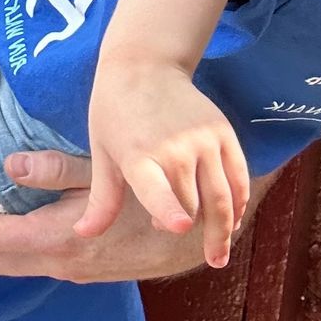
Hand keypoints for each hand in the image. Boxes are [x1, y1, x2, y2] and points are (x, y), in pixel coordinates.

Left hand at [0, 151, 206, 283]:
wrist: (198, 232)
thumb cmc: (150, 193)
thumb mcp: (102, 172)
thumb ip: (55, 170)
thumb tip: (9, 165)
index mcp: (59, 239)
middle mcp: (62, 264)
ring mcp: (76, 272)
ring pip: (16, 266)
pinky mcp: (88, 272)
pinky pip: (36, 265)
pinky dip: (13, 250)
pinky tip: (11, 226)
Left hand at [79, 60, 250, 267]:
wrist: (144, 64)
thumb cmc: (114, 111)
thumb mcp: (101, 152)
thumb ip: (102, 198)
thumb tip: (82, 235)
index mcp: (138, 155)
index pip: (156, 186)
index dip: (168, 208)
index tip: (181, 227)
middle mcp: (175, 148)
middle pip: (192, 205)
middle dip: (191, 232)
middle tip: (196, 249)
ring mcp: (204, 140)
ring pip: (221, 197)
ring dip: (223, 230)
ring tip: (218, 256)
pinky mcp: (223, 133)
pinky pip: (238, 177)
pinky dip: (238, 203)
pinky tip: (232, 220)